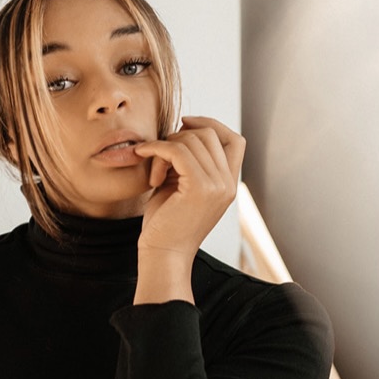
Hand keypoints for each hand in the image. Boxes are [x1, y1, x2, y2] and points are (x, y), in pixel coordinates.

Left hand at [133, 117, 244, 263]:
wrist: (162, 255)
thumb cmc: (166, 223)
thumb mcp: (182, 186)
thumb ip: (188, 162)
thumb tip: (183, 129)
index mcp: (229, 184)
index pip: (236, 140)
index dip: (211, 124)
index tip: (184, 124)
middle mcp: (228, 184)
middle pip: (209, 134)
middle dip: (179, 136)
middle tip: (159, 157)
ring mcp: (217, 186)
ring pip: (191, 140)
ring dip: (164, 147)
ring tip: (153, 171)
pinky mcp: (199, 188)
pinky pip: (176, 150)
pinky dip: (156, 148)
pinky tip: (142, 155)